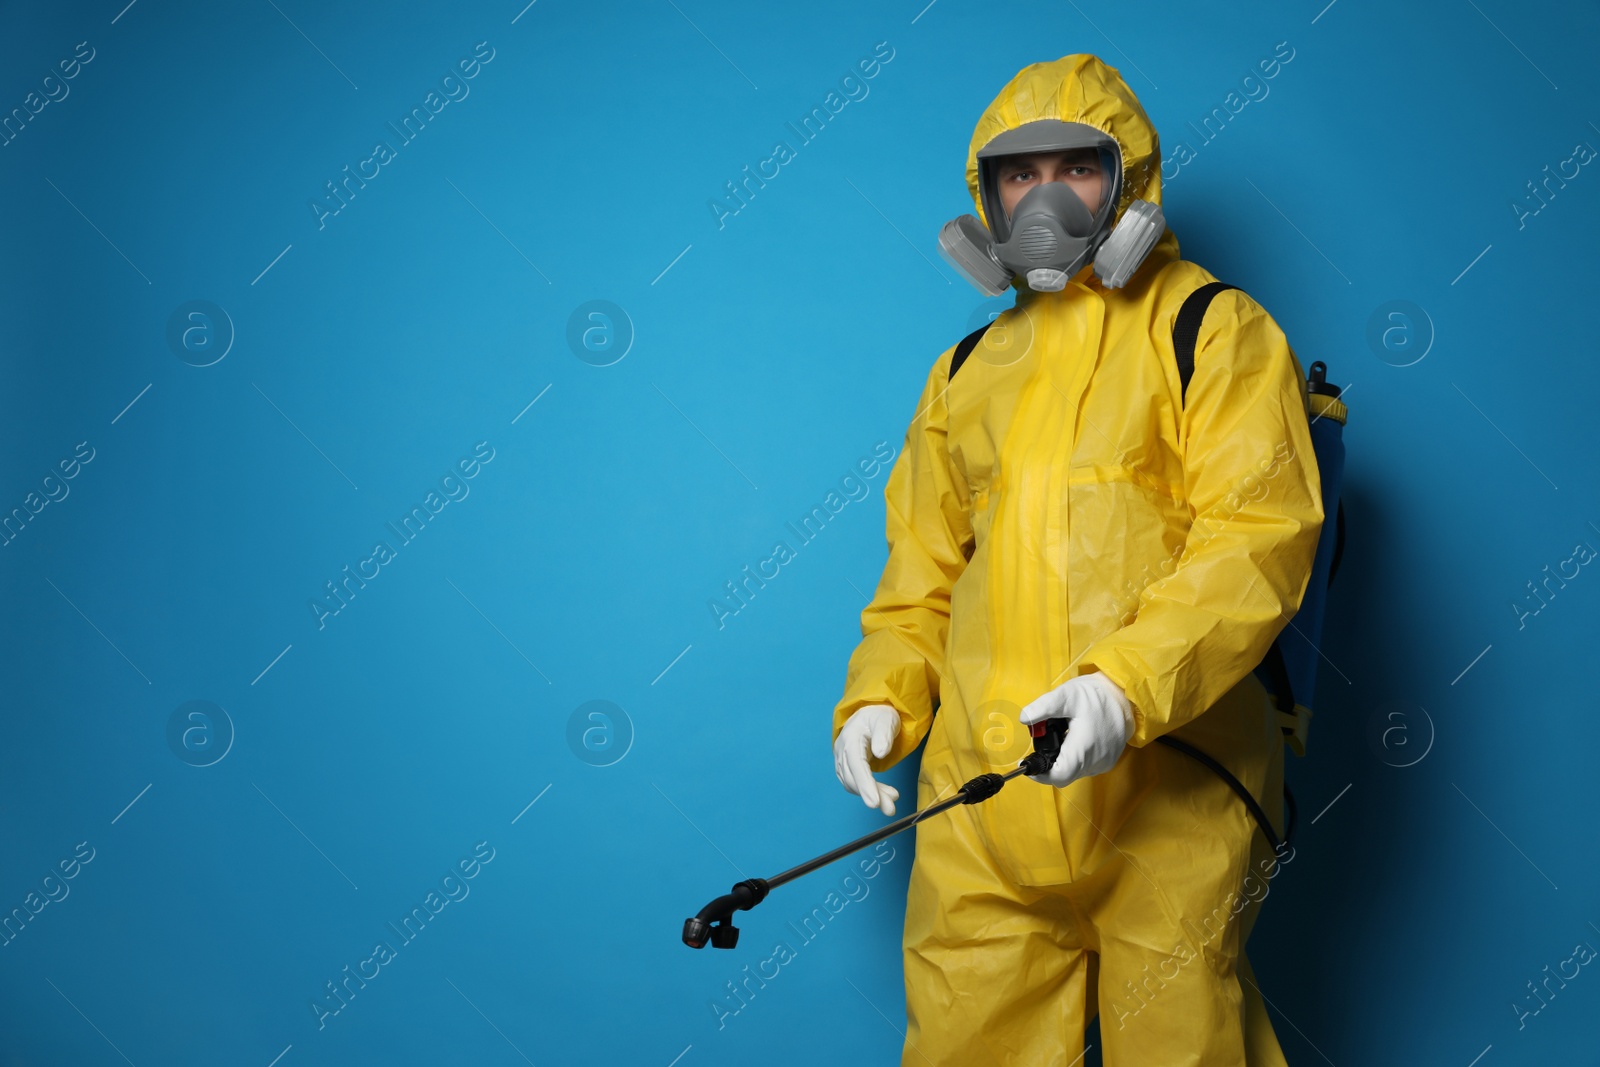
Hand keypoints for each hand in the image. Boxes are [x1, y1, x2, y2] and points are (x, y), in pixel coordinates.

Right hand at [834, 705, 901, 816]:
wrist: (870, 713)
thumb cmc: (879, 715)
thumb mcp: (886, 719)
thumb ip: (884, 735)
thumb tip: (880, 753)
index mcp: (851, 737)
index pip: (856, 764)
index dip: (865, 785)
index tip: (875, 803)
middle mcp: (842, 750)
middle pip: (853, 777)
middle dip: (871, 794)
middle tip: (890, 809)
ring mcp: (841, 758)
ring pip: (852, 783)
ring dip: (871, 794)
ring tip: (891, 801)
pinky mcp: (845, 766)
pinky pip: (852, 782)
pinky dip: (866, 791)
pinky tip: (880, 794)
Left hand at [1018, 672, 1134, 787]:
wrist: (1125, 696)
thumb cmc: (1095, 695)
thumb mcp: (1066, 695)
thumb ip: (1043, 707)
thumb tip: (1024, 718)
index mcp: (1083, 750)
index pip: (1058, 776)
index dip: (1040, 773)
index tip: (1029, 762)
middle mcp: (1095, 762)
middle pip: (1064, 774)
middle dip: (1050, 761)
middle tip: (1046, 739)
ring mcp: (1103, 764)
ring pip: (1075, 771)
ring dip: (1063, 759)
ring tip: (1064, 735)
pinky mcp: (1108, 761)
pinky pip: (1086, 767)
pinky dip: (1076, 757)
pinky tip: (1075, 738)